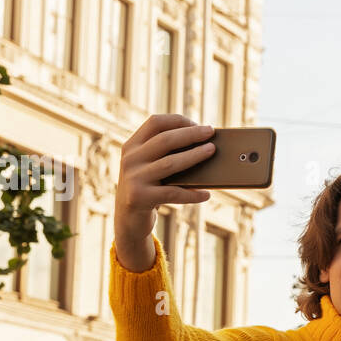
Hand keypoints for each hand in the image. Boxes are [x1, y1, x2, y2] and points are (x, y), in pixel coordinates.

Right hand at [114, 114, 217, 270]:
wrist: (128, 220)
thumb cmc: (148, 189)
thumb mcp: (149, 167)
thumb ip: (164, 154)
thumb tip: (203, 144)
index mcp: (132, 146)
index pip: (154, 122)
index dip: (177, 120)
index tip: (198, 124)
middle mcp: (130, 159)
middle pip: (165, 139)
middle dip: (191, 134)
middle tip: (210, 132)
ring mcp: (134, 178)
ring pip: (170, 163)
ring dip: (194, 156)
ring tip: (212, 151)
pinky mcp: (140, 197)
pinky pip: (173, 192)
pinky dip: (192, 194)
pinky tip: (206, 194)